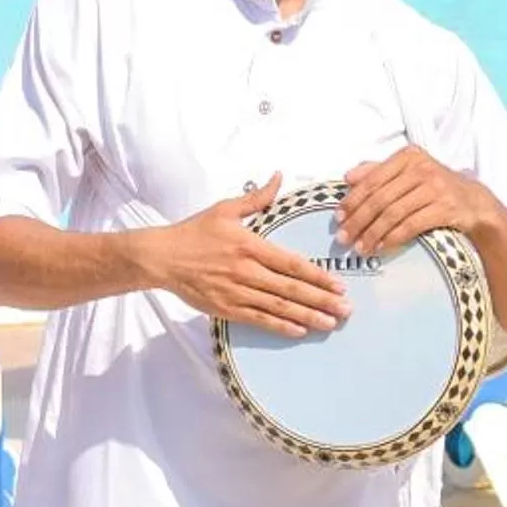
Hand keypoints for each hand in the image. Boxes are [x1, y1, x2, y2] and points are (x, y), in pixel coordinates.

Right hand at [148, 176, 350, 338]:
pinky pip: (258, 319)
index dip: (318, 276)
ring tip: (330, 323)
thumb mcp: (225, 209)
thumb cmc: (194, 232)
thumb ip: (257, 198)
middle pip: (291, 288)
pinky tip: (299, 330)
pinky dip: (280, 326)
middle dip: (321, 300)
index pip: (291, 263)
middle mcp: (246, 270)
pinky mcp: (226, 308)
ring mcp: (236, 292)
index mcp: (250, 245)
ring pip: (278, 307)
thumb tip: (278, 177)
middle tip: (345, 310)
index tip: (338, 284)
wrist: (161, 257)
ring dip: (307, 316)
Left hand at [338, 145, 495, 257]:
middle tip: (344, 238)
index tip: (338, 218)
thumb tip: (348, 177)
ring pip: (394, 213)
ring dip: (373, 233)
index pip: (372, 179)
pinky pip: (412, 225)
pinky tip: (382, 248)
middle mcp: (422, 168)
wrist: (475, 202)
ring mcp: (436, 187)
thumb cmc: (435, 187)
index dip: (352, 200)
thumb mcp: (409, 172)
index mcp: (408, 156)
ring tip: (361, 248)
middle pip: (381, 198)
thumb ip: (378, 171)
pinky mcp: (447, 208)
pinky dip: (394, 238)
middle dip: (358, 220)